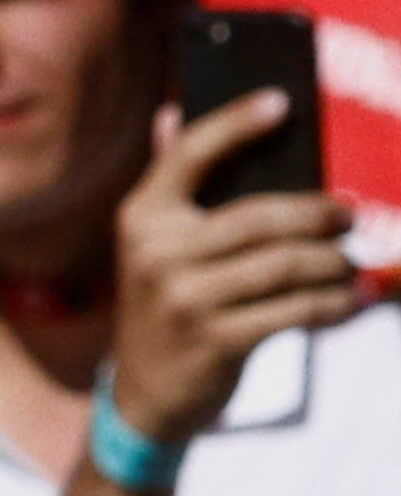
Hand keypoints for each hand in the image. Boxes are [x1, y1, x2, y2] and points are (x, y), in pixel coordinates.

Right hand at [102, 91, 361, 448]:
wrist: (145, 394)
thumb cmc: (166, 303)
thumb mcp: (154, 245)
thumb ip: (169, 182)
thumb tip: (172, 113)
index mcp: (141, 218)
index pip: (190, 156)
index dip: (236, 124)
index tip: (281, 102)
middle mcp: (156, 254)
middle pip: (262, 217)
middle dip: (321, 215)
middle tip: (349, 218)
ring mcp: (183, 300)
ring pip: (288, 265)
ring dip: (335, 265)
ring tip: (350, 266)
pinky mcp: (215, 341)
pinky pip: (297, 311)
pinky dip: (337, 304)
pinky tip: (353, 300)